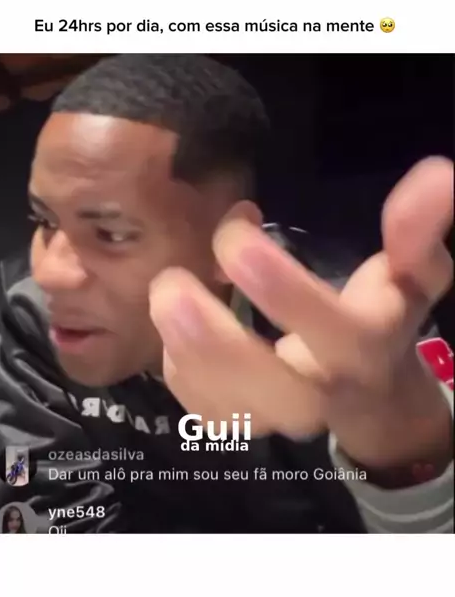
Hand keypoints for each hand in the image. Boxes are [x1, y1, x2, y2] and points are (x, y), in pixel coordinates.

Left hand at [149, 158, 452, 470]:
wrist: (371, 390)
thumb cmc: (384, 315)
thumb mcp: (412, 272)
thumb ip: (418, 229)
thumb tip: (437, 174)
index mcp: (363, 347)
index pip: (333, 332)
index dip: (284, 289)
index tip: (239, 230)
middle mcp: (321, 392)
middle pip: (275, 392)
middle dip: (216, 342)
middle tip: (172, 285)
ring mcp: (278, 417)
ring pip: (228, 410)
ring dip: (186, 352)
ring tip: (168, 291)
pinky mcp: (243, 422)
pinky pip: (202, 409)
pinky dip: (179, 368)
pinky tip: (177, 323)